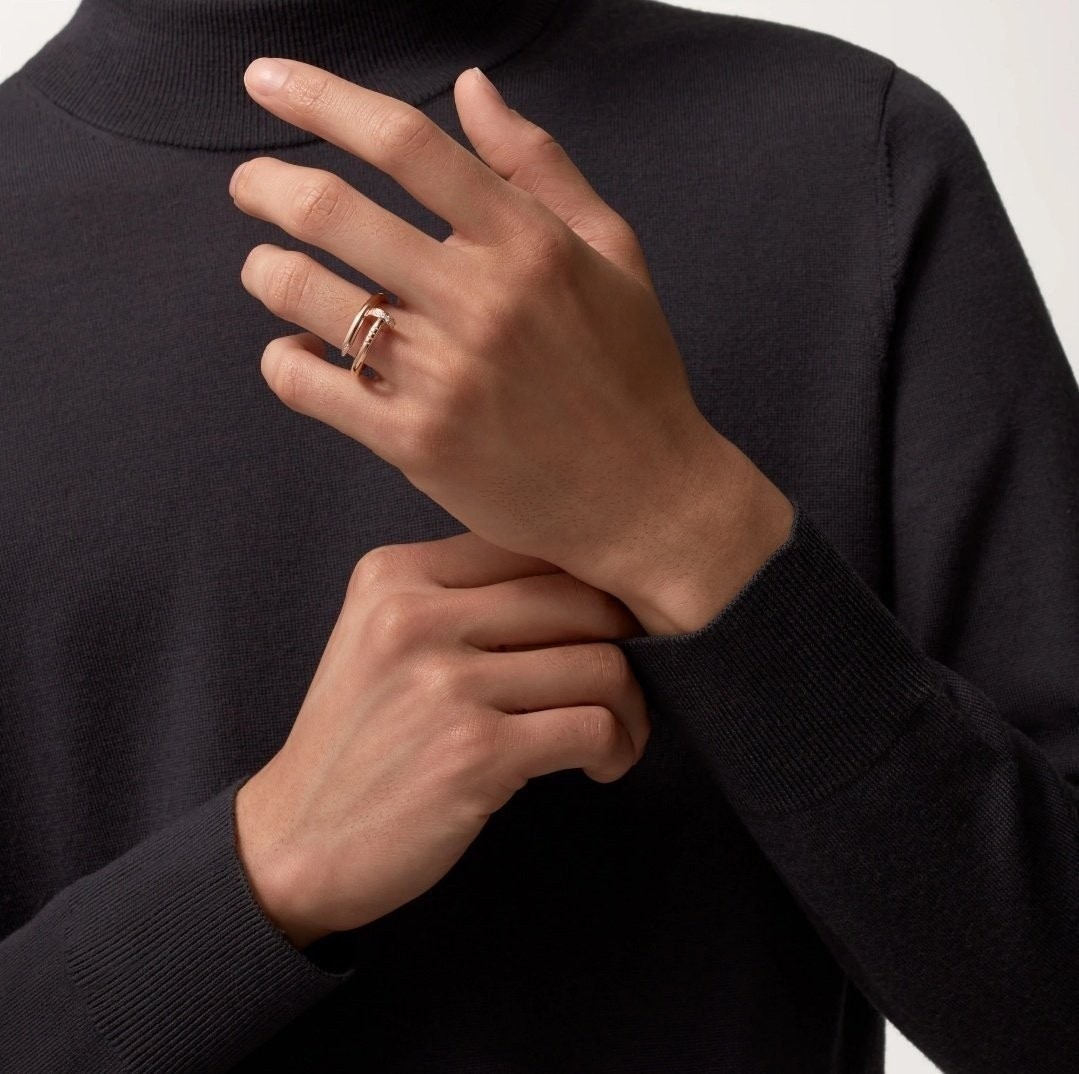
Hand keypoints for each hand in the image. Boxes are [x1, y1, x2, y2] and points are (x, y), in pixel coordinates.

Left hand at [228, 58, 747, 604]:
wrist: (645, 498)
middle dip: (265, 185)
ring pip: (304, 296)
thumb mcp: (613, 251)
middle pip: (331, 211)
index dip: (322, 99)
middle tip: (249, 185)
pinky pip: (308, 385)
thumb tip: (471, 86)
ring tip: (266, 268)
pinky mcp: (415, 443)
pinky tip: (295, 353)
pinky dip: (282, 360)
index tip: (266, 82)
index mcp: (529, 243)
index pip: (405, 144)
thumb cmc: (632, 372)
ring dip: (265, 270)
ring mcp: (443, 377)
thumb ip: (538, 164)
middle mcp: (480, 302)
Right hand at [234, 533, 649, 948]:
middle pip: (580, 600)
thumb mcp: (382, 638)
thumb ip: (461, 596)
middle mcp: (416, 616)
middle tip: (621, 686)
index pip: (534, 548)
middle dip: (624, 645)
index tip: (603, 629)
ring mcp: (445, 683)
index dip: (591, 587)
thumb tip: (583, 581)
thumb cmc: (360, 738)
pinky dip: (617, 748)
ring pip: (600, 664)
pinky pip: (593, 726)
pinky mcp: (475, 751)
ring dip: (629, 707)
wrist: (297, 841)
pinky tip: (600, 765)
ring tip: (615, 734)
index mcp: (395, 575)